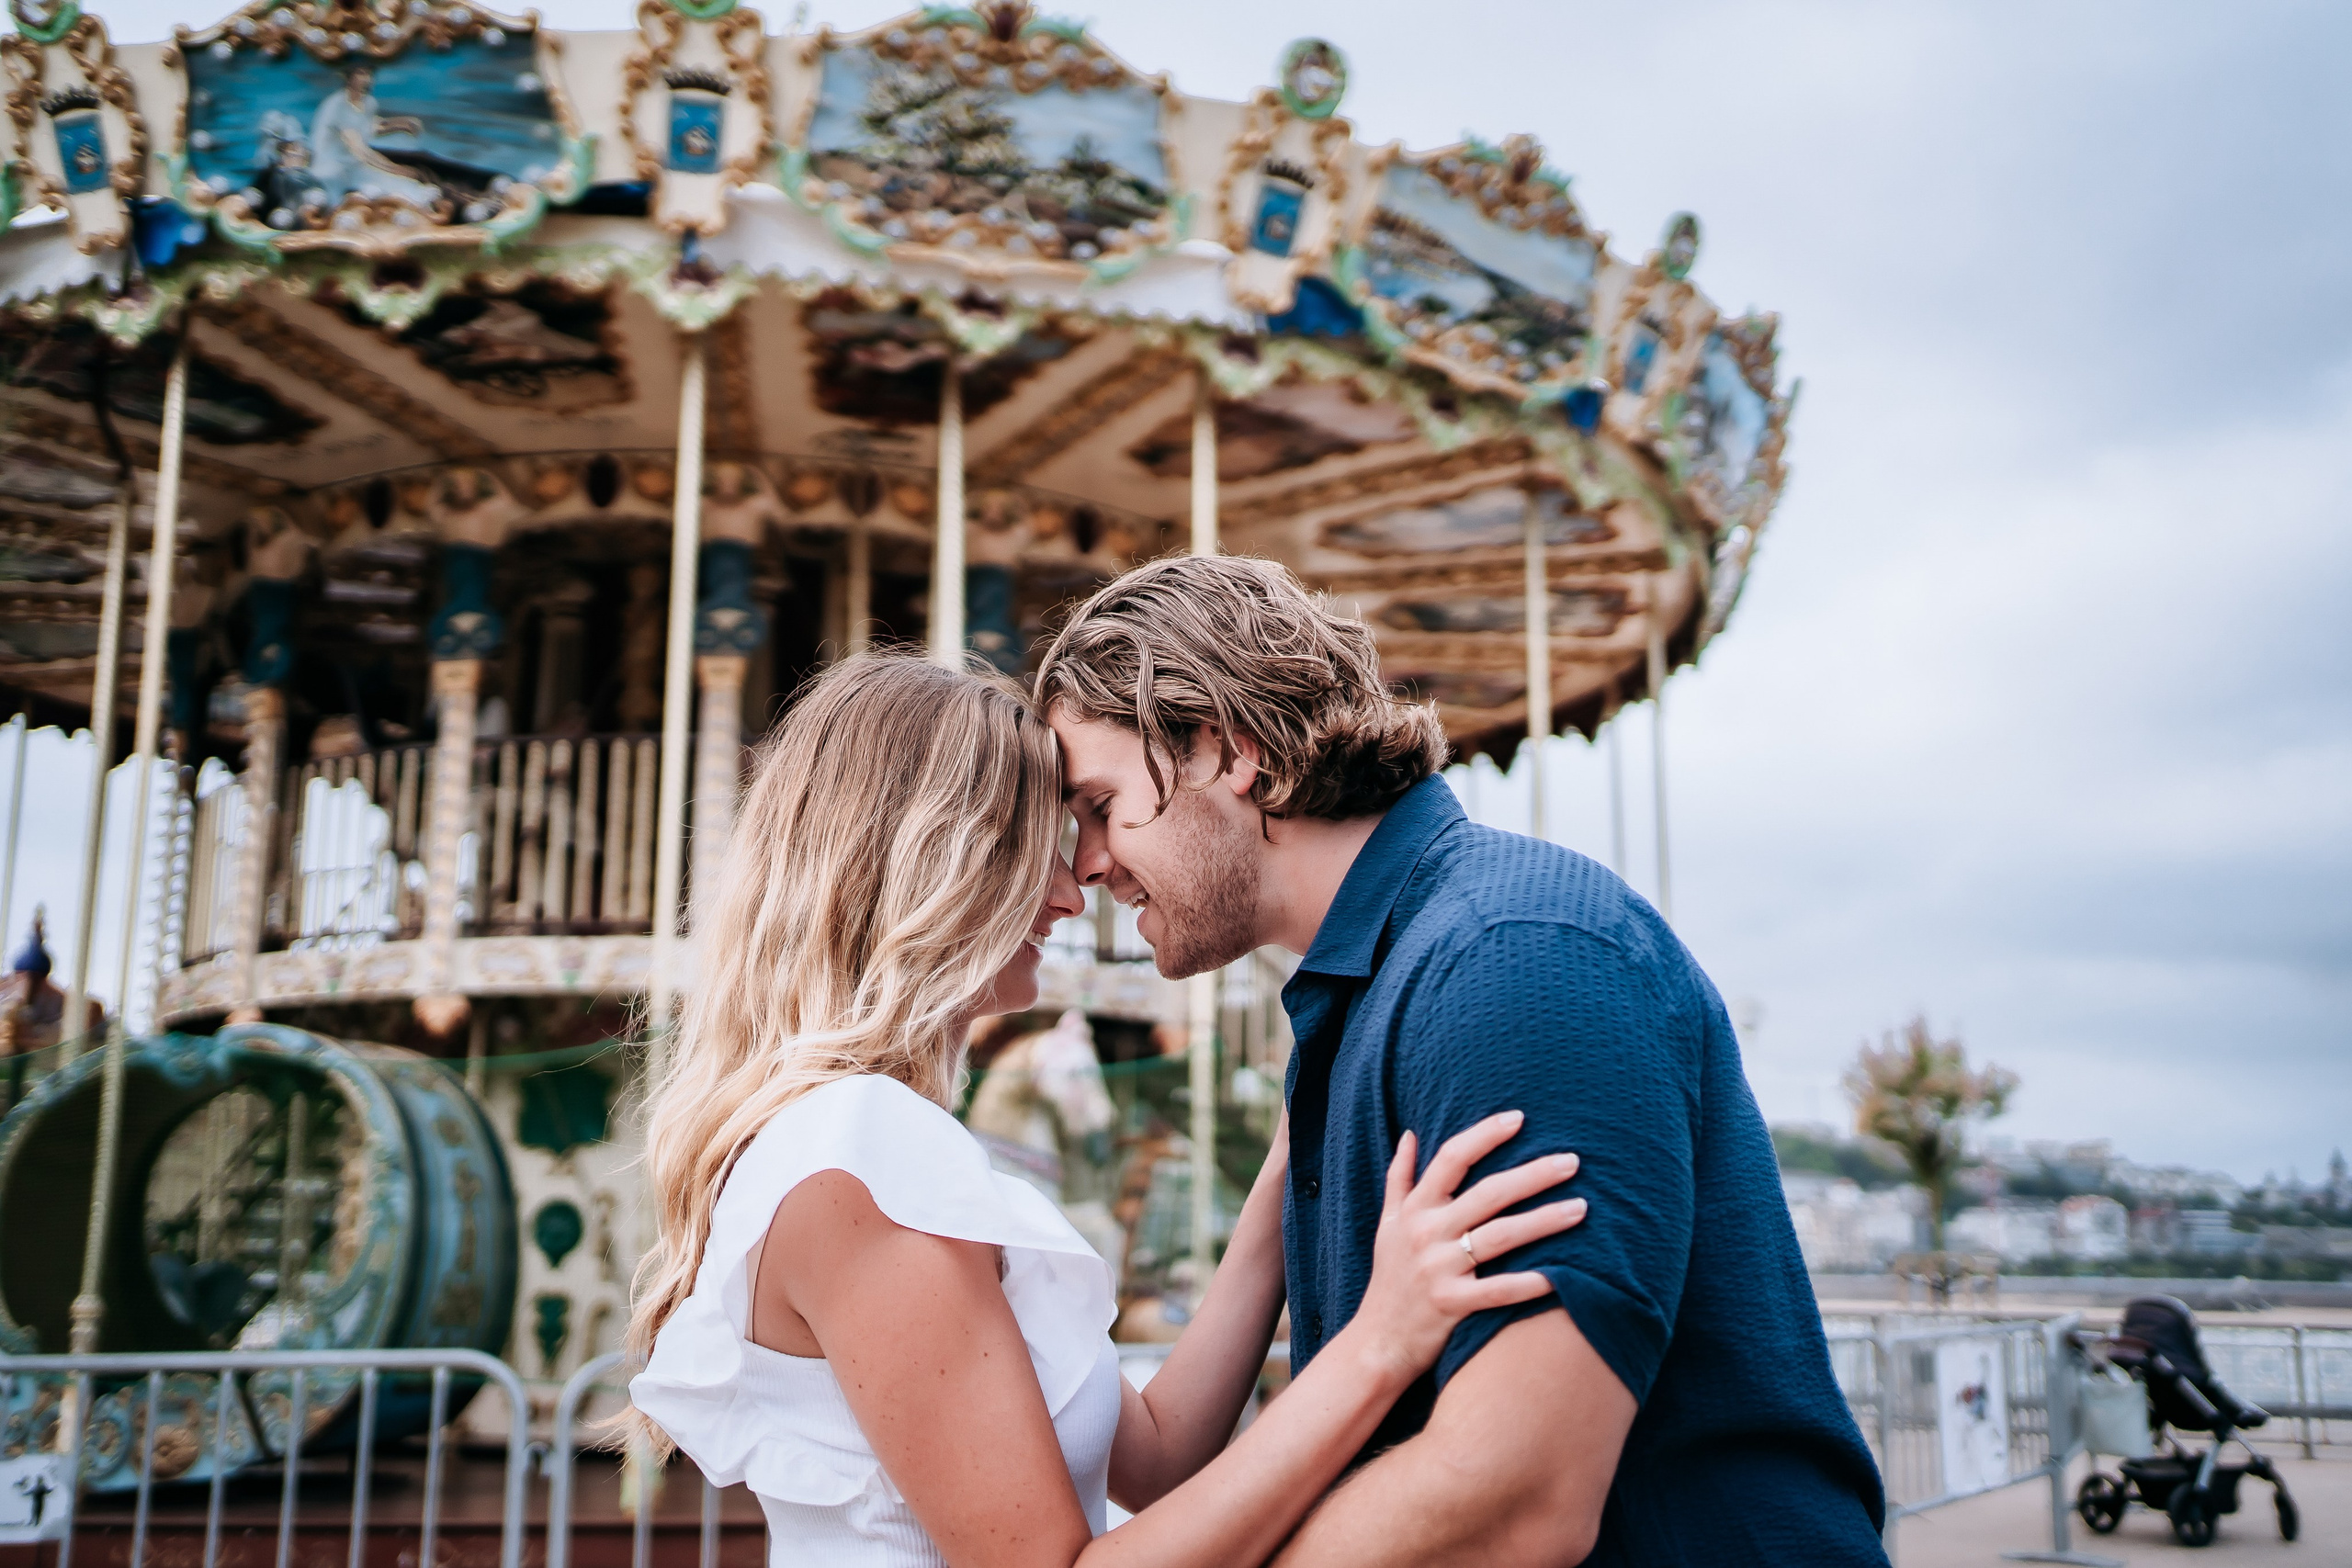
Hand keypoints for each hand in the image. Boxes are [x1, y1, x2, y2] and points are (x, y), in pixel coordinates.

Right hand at [1345, 1112, 1584, 1382]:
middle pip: (1488, 1193)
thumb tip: (1409, 1133)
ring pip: (1501, 1237)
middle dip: (1533, 1174)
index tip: (1520, 1118)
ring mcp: (1439, 1269)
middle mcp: (1426, 1233)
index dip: (1485, 1135)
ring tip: (1582, 1208)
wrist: (1377, 1341)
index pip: (1451, 1158)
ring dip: (1544, 1220)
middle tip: (1573, 1160)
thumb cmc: (1389, 1279)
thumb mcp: (1386, 1224)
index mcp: (1415, 1209)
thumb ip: (1399, 1178)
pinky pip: (1499, 1291)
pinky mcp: (1452, 1305)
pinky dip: (1530, 1284)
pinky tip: (1562, 1275)